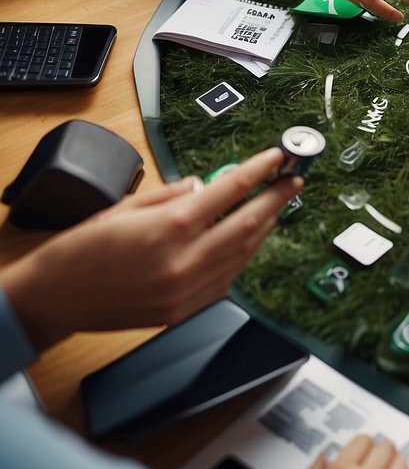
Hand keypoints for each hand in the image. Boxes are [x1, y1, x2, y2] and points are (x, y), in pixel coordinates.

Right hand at [0, 148, 301, 349]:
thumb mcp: (127, 206)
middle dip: (277, 199)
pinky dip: (240, 257)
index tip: (277, 157)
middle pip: (249, 224)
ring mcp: (189, 290)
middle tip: (294, 182)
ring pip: (244, 254)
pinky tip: (244, 242)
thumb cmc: (84, 248)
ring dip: (264, 228)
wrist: (56, 298)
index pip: (229, 191)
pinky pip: (227, 279)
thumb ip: (173, 194)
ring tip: (275, 208)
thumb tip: (204, 185)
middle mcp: (186, 259)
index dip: (258, 171)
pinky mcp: (186, 311)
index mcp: (171, 227)